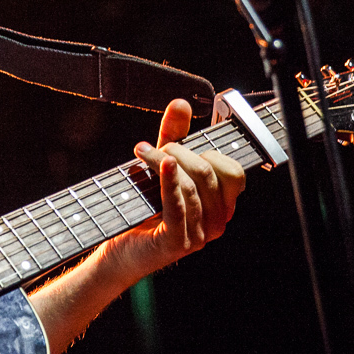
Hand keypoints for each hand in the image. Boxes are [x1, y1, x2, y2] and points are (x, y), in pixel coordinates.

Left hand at [102, 98, 244, 278]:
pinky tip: (162, 163)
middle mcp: (217, 222)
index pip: (234, 172)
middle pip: (208, 172)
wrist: (119, 251)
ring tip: (142, 154)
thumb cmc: (143, 210)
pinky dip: (169, 180)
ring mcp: (200, 235)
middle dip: (180, 151)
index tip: (179, 143)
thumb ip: (175, 136)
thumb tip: (182, 103)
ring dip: (163, 162)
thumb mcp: (162, 168)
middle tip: (153, 149)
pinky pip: (179, 204)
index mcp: (221, 206)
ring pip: (191, 185)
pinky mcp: (178, 242)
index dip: (209, 151)